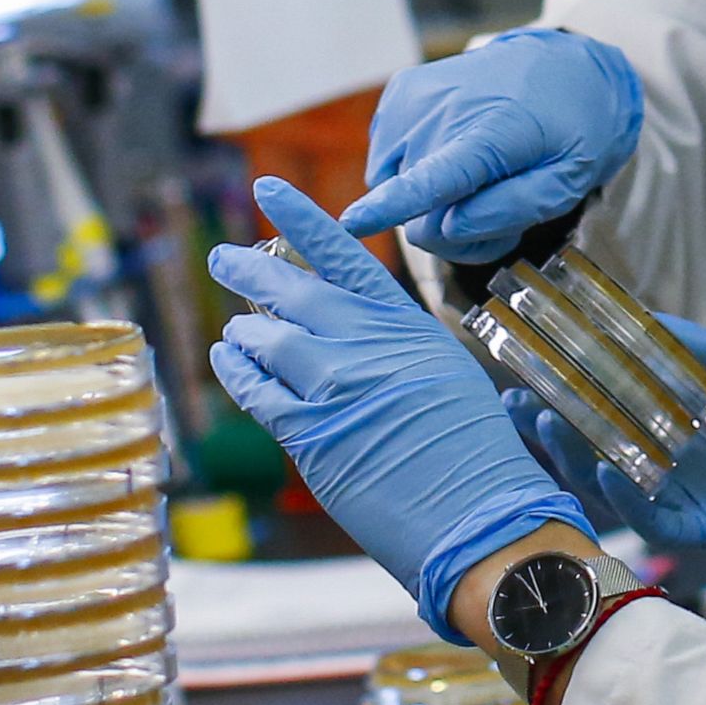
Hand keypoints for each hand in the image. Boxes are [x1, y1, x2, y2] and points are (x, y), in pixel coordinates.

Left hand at [208, 176, 595, 639]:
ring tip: (233, 332)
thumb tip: (345, 336)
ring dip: (243, 332)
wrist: (482, 515)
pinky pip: (255, 390)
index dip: (299, 218)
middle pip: (291, 288)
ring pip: (265, 337)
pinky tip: (226, 360)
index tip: (265, 188)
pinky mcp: (310, 433)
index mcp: (406, 324)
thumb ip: (394, 349)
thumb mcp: (445, 376)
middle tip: (223, 259)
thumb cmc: (476, 458)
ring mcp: (336, 385)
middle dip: (249, 270)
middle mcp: (367, 343)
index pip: (342, 256)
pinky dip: (235, 371)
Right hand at [340, 28, 642, 262]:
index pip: (433, 180)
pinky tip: (455, 156)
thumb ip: (511, 209)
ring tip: (478, 184)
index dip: (390, 207)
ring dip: (431, 203)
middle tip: (498, 219)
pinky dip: (415, 171)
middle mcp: (440, 110)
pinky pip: (387, 163)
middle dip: (451, 229)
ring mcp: (412, 98)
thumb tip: (447, 228)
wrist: (562, 66)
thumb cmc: (571, 131)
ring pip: (393, 189)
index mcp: (489, 133)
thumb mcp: (566, 182)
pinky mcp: (398, 93)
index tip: (352, 223)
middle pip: (416, 213)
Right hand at [507, 316, 705, 615]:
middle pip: (605, 439)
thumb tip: (643, 318)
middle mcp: (688, 454)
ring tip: (541, 423)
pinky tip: (606, 466)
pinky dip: (626, 497)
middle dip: (556, 422)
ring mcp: (698, 492)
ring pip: (617, 478)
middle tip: (515, 397)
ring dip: (575, 456)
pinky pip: (655, 518)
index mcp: (700, 411)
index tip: (537, 353)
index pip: (625, 394)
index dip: (579, 379)